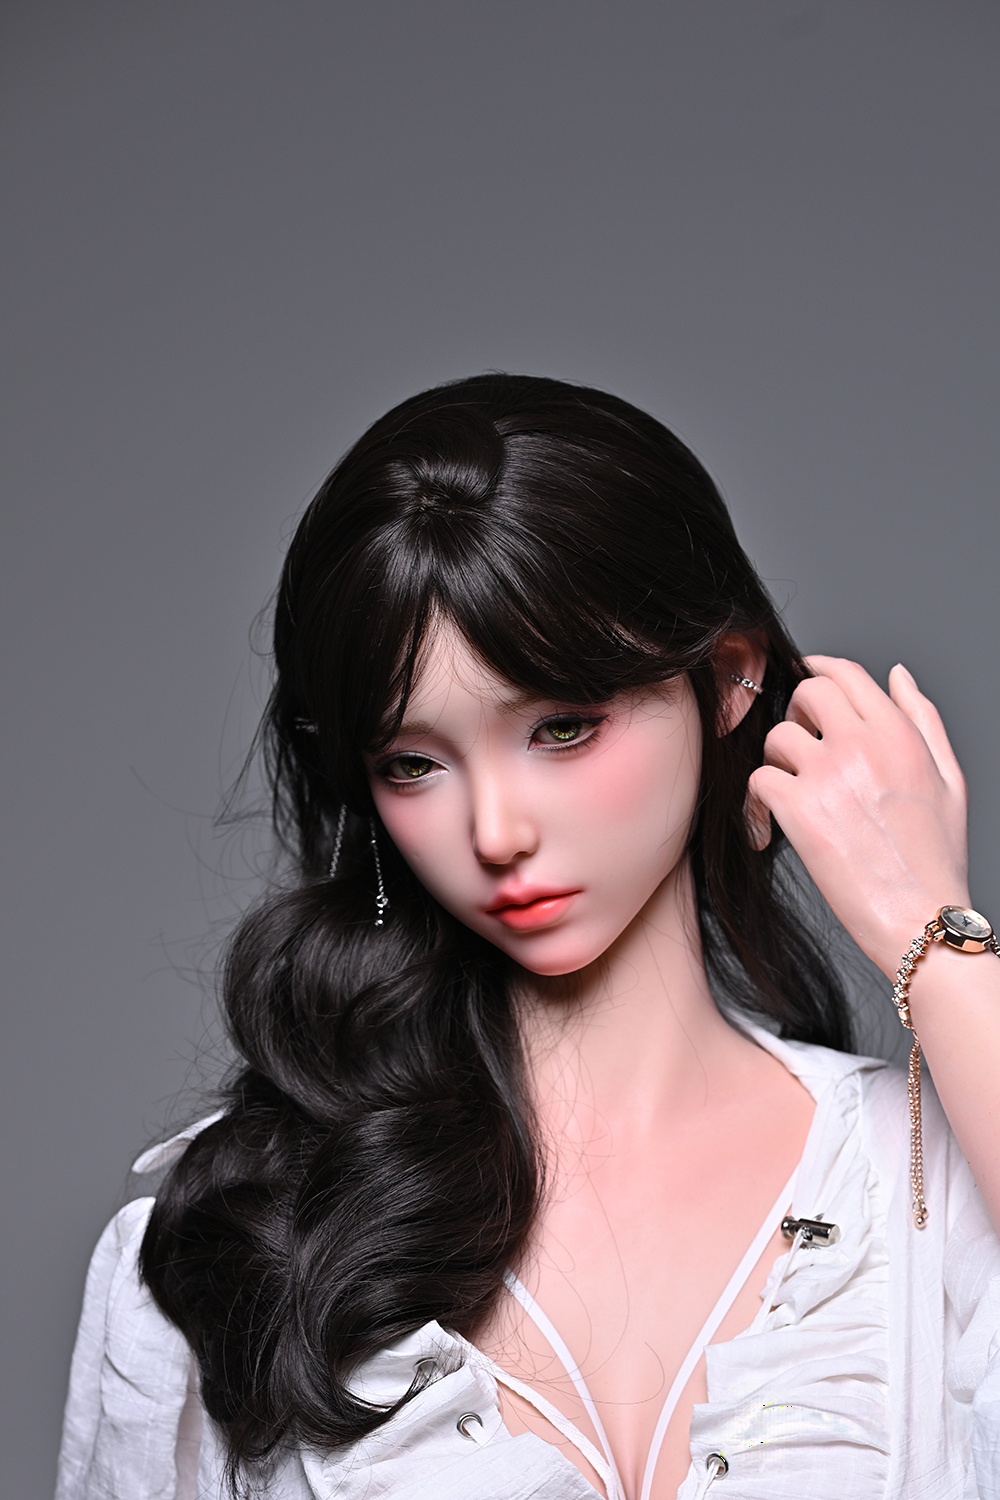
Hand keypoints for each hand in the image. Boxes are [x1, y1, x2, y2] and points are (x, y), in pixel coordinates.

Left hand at [746, 656, 970, 977]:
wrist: (921, 917)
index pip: (848, 674)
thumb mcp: (948, 778)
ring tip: (794, 794)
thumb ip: (923, 719)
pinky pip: (759, 781)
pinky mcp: (799, 809)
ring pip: (778, 737)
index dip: (820, 667)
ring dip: (779, 761)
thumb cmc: (936, 858)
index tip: (806, 673)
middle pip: (808, 692)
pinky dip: (757, 804)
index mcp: (899, 734)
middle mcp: (862, 744)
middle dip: (798, 712)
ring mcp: (828, 774)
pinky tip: (771, 827)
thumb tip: (899, 674)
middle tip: (801, 743)